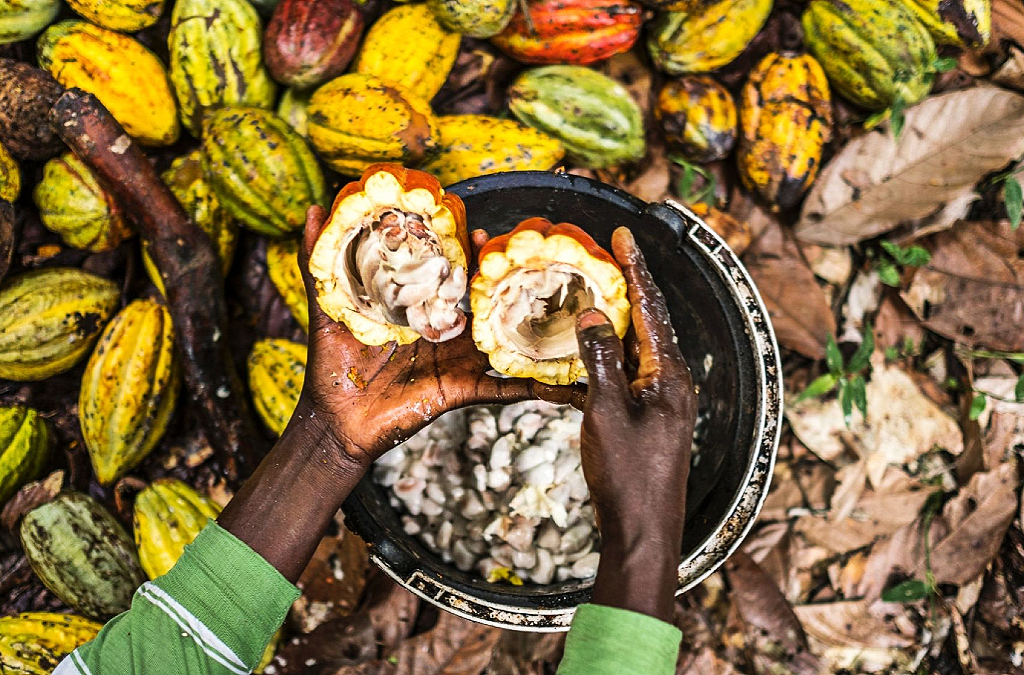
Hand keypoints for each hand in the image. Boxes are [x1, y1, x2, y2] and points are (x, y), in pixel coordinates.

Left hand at [293, 205, 583, 470]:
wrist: (336, 423)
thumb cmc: (333, 367)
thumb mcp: (327, 310)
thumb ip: (319, 263)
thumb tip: (313, 211)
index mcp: (417, 310)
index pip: (445, 273)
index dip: (461, 250)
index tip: (474, 224)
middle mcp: (444, 331)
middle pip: (480, 300)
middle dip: (501, 277)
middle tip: (525, 253)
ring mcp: (458, 360)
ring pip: (500, 337)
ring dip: (528, 322)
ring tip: (558, 302)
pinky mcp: (463, 390)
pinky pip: (505, 391)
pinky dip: (534, 388)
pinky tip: (565, 381)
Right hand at [575, 226, 696, 622]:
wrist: (644, 530)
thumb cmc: (627, 475)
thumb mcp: (606, 412)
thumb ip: (599, 360)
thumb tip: (593, 313)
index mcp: (669, 374)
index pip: (651, 309)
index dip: (636, 270)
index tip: (624, 236)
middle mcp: (672, 382)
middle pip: (649, 322)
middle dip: (629, 287)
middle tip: (608, 255)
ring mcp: (664, 401)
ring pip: (639, 348)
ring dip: (619, 320)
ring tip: (595, 291)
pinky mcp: (652, 418)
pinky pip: (632, 372)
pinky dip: (612, 354)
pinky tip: (591, 349)